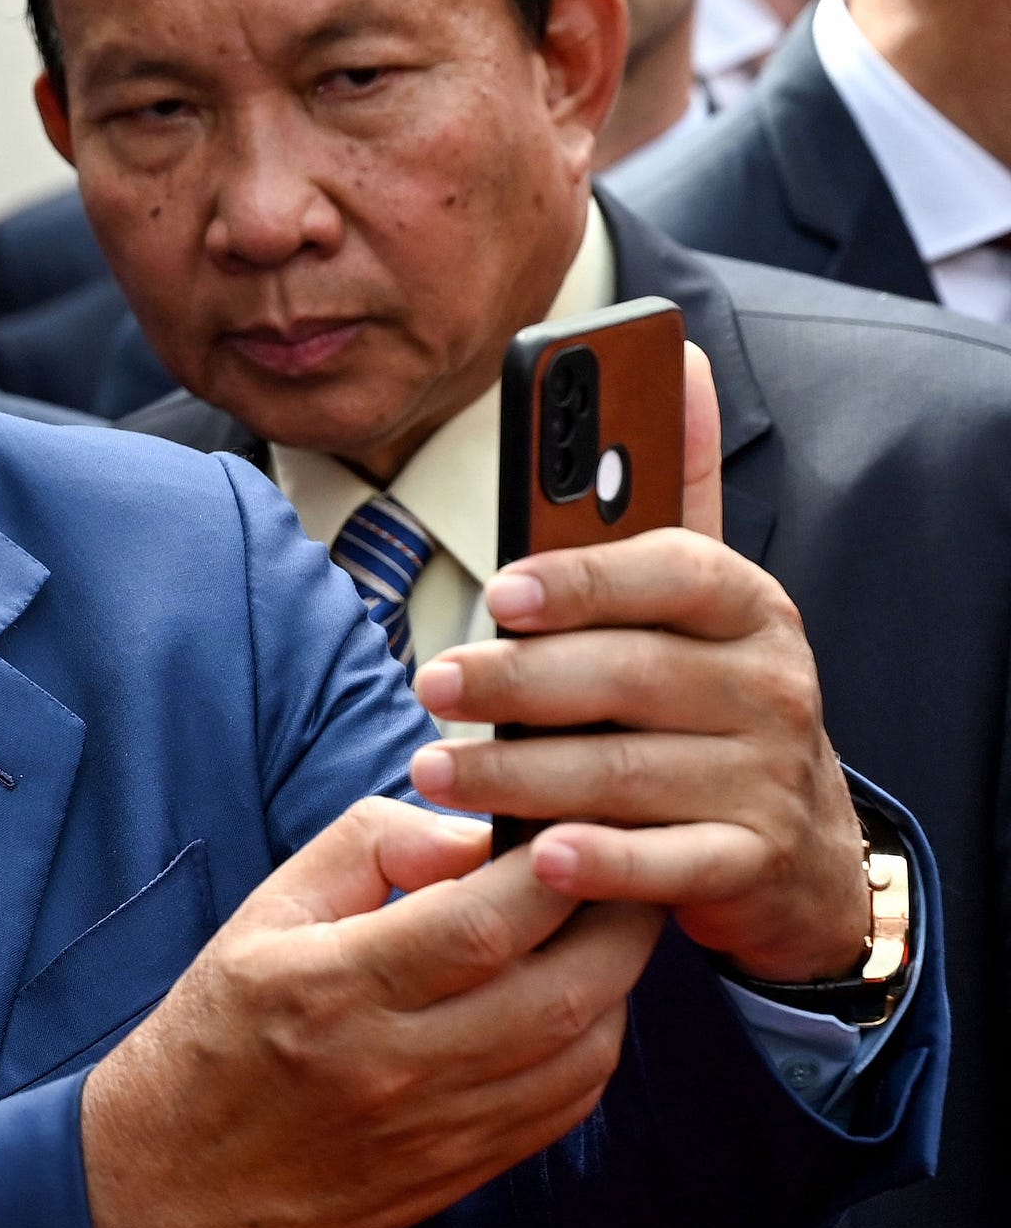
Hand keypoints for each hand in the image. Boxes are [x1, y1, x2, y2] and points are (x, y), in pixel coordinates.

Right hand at [81, 798, 659, 1227]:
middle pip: (563, 986)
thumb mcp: (264, 914)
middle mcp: (397, 1065)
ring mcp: (439, 1130)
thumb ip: (369, 850)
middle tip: (624, 869)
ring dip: (616, 979)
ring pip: (584, 1048)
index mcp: (336, 988)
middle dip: (618, 917)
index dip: (559, 866)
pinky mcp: (463, 1172)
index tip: (583, 823)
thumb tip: (472, 832)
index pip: (485, 920)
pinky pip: (569, 1104)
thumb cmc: (214, 1037)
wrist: (172, 1179)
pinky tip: (574, 1005)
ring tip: (604, 929)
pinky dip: (594, 1043)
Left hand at [406, 347, 868, 980]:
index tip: (501, 590)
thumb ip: (673, 492)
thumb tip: (677, 361)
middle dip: (519, 682)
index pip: (673, 571)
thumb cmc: (709, 700)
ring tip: (432, 770)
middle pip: (630, 676)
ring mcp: (764, 777)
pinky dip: (603, 864)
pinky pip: (669, 865)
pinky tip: (538, 857)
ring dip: (522, 773)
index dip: (585, 579)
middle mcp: (769, 685)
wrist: (797, 845)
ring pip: (628, 772)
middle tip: (430, 684)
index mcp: (745, 604)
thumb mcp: (699, 597)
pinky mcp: (750, 862)